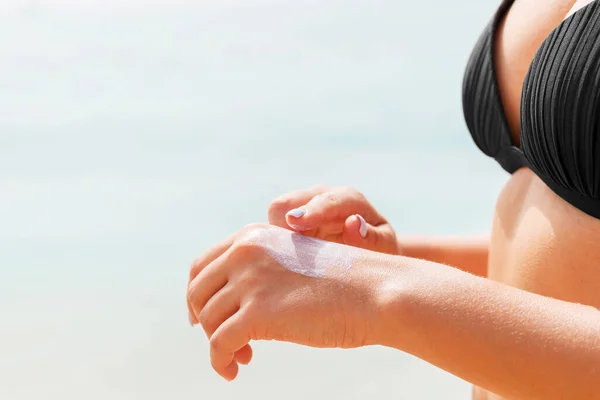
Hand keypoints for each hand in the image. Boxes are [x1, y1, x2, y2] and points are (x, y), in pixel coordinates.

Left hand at [186, 224, 386, 380]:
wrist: (374, 291)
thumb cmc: (343, 283)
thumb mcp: (293, 262)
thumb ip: (262, 271)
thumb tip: (234, 305)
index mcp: (253, 235)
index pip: (203, 265)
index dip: (198, 294)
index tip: (202, 316)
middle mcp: (246, 251)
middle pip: (198, 292)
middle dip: (204, 320)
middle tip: (222, 340)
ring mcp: (250, 280)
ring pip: (208, 319)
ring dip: (219, 343)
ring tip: (242, 356)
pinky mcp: (258, 312)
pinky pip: (219, 344)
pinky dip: (220, 361)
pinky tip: (234, 370)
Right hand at [268, 185, 398, 253]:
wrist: (369, 253)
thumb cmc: (378, 250)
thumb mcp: (383, 246)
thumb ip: (371, 236)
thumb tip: (353, 223)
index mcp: (348, 199)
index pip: (325, 199)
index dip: (311, 210)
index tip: (296, 222)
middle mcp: (320, 197)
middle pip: (288, 202)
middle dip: (282, 223)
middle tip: (284, 248)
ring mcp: (302, 208)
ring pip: (274, 217)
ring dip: (275, 236)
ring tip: (286, 259)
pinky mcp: (288, 224)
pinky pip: (269, 230)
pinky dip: (271, 243)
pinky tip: (280, 261)